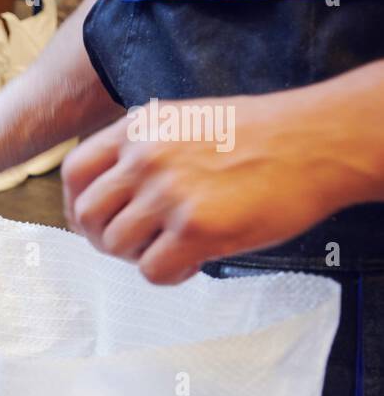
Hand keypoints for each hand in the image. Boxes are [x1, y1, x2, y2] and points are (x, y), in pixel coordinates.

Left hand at [62, 95, 369, 284]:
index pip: (74, 172)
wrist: (320, 142)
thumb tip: (112, 192)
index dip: (78, 204)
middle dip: (104, 237)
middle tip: (136, 243)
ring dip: (139, 256)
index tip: (95, 221)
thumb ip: (145, 148)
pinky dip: (169, 275)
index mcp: (139, 128)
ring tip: (173, 248)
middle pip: (87, 215)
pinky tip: (194, 262)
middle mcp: (145, 158)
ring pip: (116, 245)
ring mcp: (168, 192)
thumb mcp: (187, 120)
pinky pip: (152, 271)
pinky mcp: (195, 228)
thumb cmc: (262, 135)